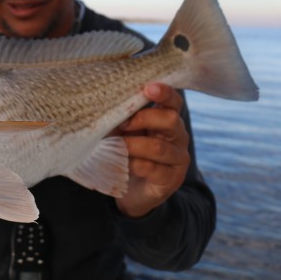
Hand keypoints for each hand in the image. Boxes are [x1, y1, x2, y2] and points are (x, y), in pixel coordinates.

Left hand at [115, 83, 189, 217]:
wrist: (131, 191)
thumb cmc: (127, 153)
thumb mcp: (124, 132)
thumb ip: (121, 118)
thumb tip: (103, 104)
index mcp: (167, 119)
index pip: (173, 102)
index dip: (164, 93)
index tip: (148, 88)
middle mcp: (177, 136)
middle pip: (171, 120)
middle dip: (144, 118)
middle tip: (122, 124)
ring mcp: (177, 158)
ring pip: (159, 147)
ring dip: (134, 145)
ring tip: (116, 145)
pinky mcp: (171, 179)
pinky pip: (153, 168)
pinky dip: (133, 164)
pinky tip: (122, 164)